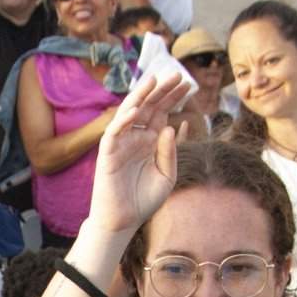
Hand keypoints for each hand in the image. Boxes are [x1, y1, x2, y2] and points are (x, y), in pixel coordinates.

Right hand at [81, 71, 193, 235]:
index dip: (173, 98)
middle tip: (178, 74)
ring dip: (140, 96)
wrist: (124, 221)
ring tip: (154, 79)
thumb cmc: (144, 201)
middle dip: (162, 91)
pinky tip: (135, 109)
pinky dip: (123, 120)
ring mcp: (121, 143)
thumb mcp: (167, 175)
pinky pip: (114, 132)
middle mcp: (135, 137)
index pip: (162, 112)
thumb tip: (171, 125)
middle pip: (149, 107)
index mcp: (150, 141)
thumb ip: (170, 151)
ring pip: (129, 112)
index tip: (188, 84)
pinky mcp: (108, 153)